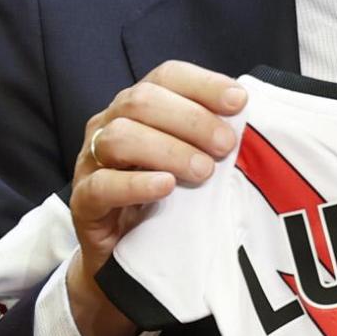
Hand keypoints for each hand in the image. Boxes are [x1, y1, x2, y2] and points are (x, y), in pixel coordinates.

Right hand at [66, 61, 246, 335]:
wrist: (129, 258)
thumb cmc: (168, 198)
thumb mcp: (193, 160)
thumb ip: (213, 136)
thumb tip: (253, 118)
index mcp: (138, 106)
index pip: (167, 77)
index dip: (204, 84)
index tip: (239, 102)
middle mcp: (110, 124)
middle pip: (143, 101)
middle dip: (192, 120)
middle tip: (227, 146)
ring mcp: (92, 162)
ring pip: (121, 138)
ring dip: (169, 150)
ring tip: (204, 171)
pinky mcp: (83, 202)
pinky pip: (102, 186)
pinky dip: (136, 183)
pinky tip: (166, 187)